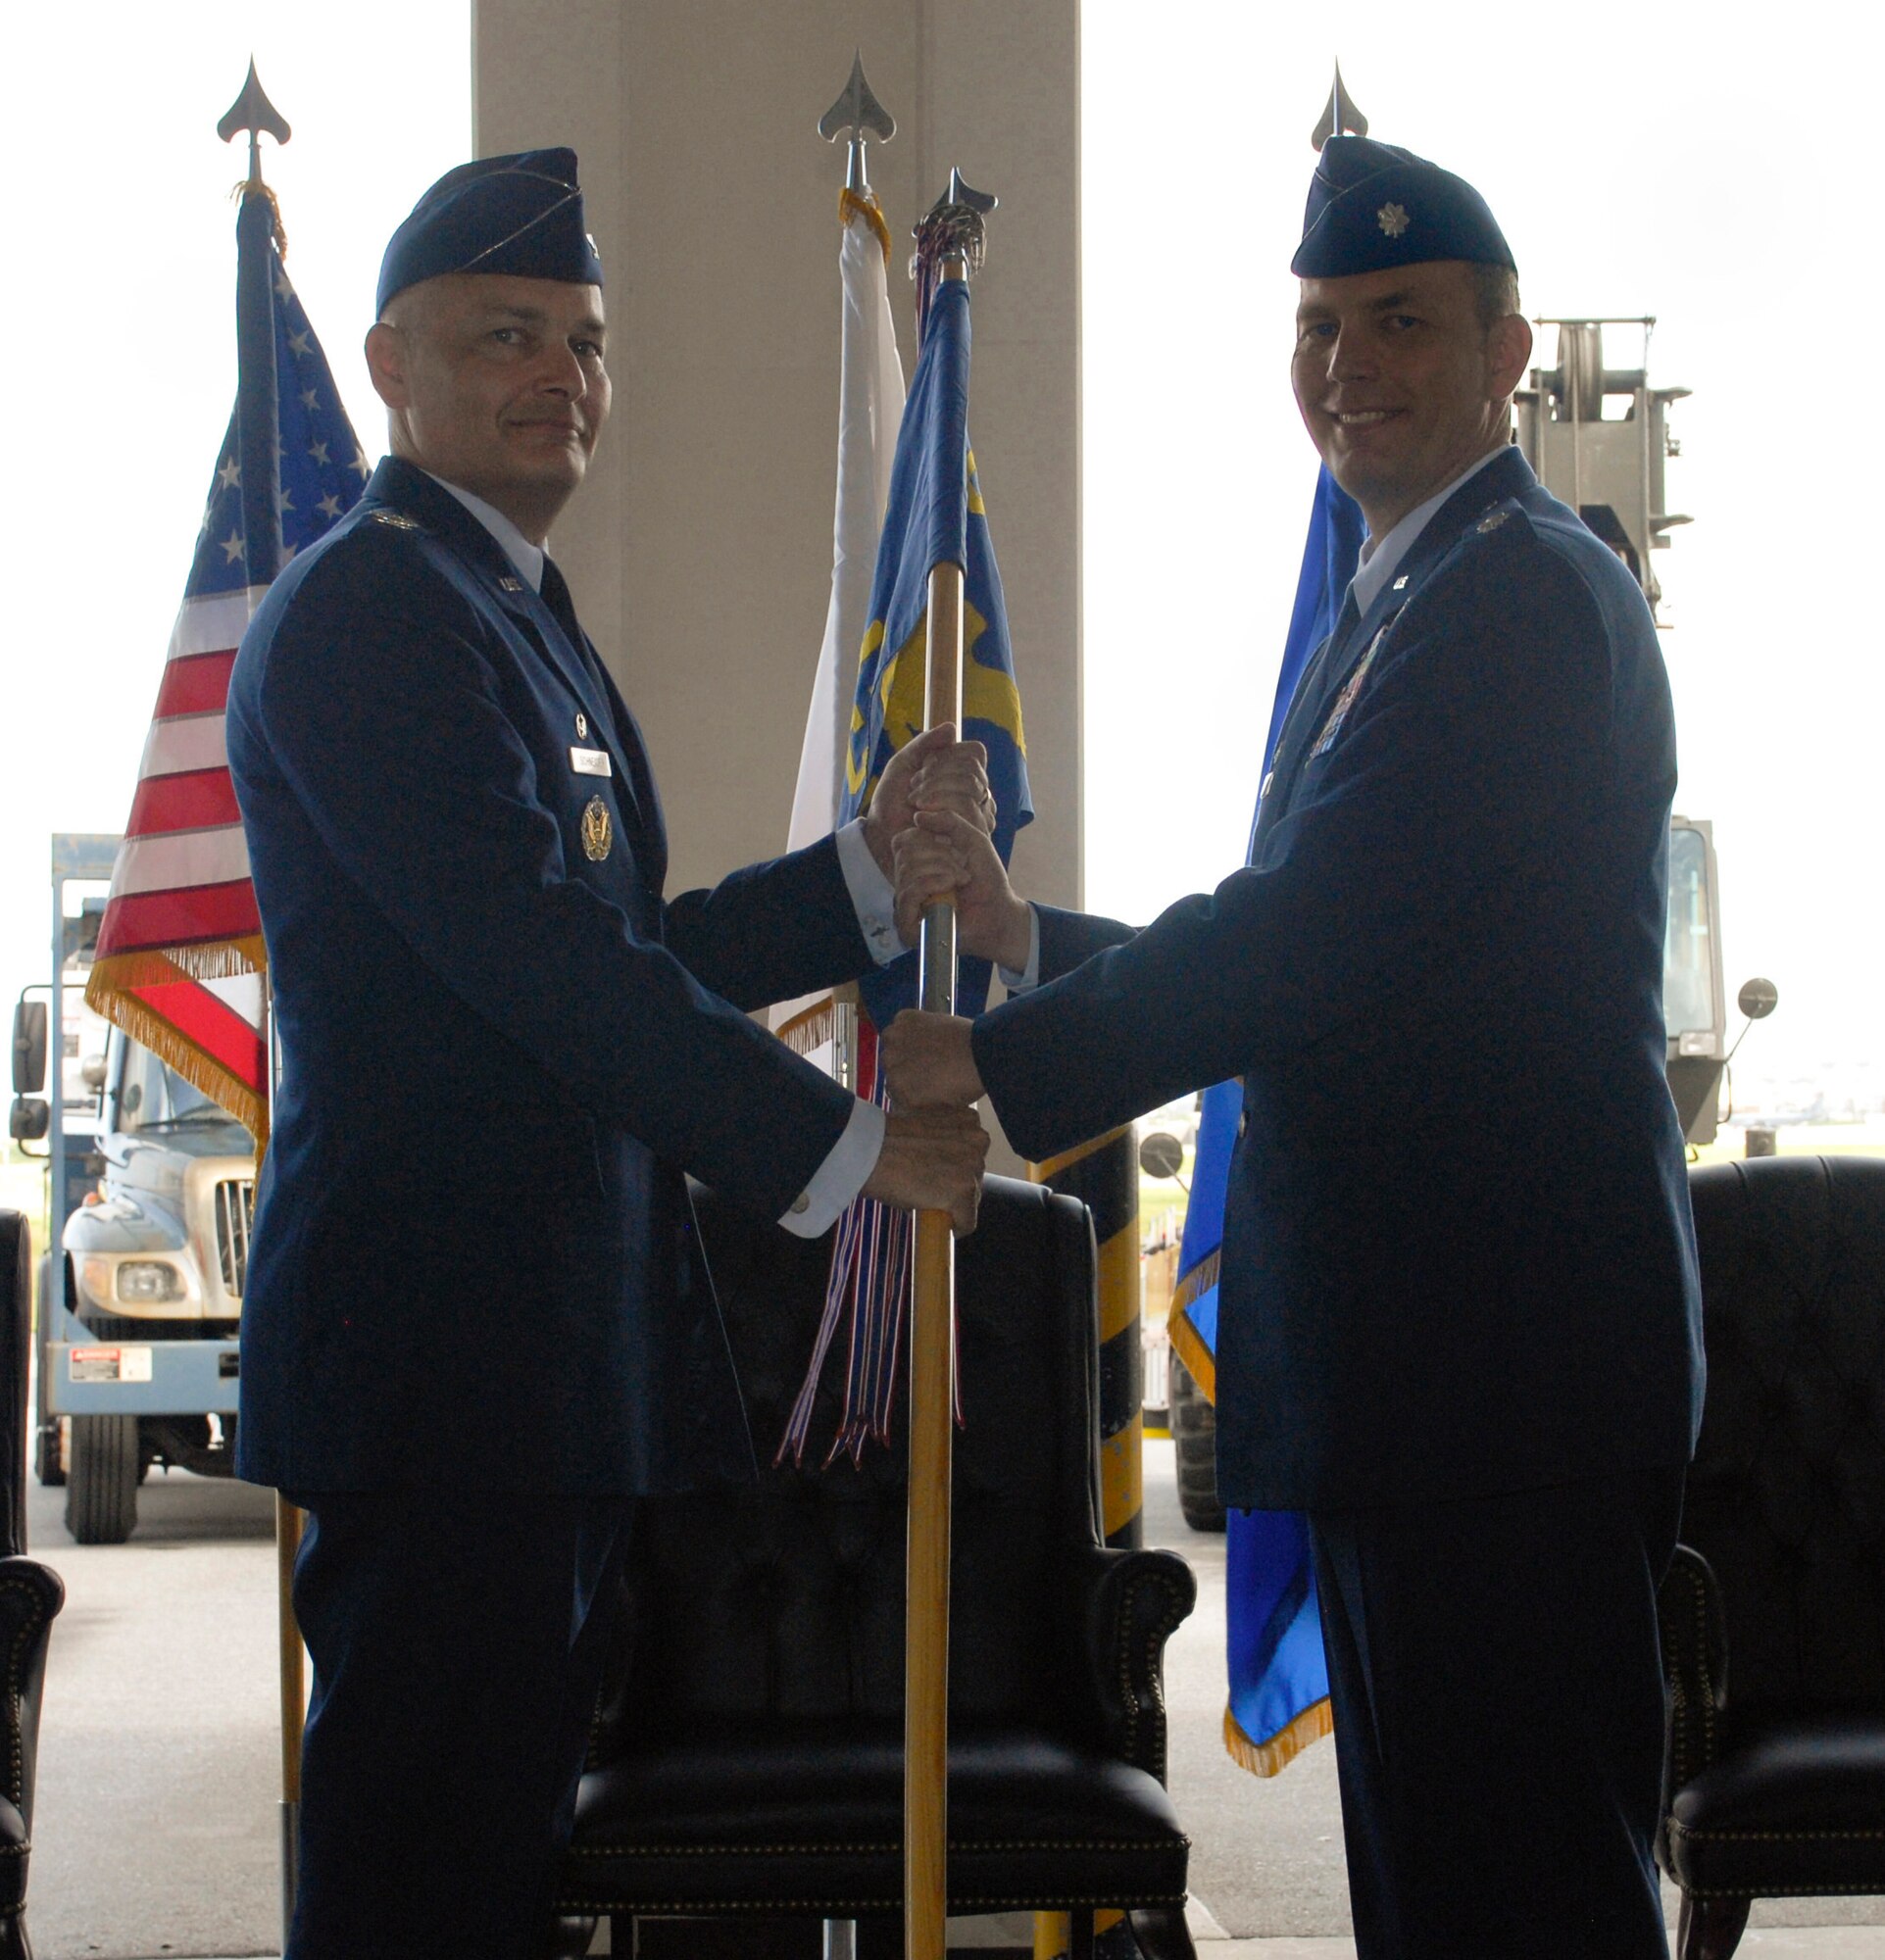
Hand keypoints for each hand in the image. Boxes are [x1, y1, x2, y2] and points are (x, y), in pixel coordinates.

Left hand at [862, 724, 994, 878]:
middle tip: (913, 790)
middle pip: (973, 768)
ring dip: (935, 791)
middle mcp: (977, 794)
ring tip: (916, 805)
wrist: (883, 835)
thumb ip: (925, 743)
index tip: (924, 766)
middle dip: (937, 775)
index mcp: (963, 773)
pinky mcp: (973, 835)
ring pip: (972, 787)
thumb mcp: (903, 763)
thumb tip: (952, 728)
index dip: (948, 755)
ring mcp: (978, 815)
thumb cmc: (892, 802)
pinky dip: (939, 808)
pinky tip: (922, 818)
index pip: (975, 752)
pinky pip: (968, 809)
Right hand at [863, 1102, 988, 1234]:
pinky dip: (952, 1227)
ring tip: (922, 1197)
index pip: (973, 1152)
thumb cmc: (885, 1138)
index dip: (952, 1165)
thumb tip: (943, 1168)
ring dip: (950, 1203)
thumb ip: (941, 1140)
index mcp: (968, 1120)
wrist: (868, 1150)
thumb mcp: (922, 1126)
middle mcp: (978, 1140)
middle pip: (975, 1176)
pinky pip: (966, 1222)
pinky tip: (931, 1218)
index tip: (933, 1170)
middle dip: (953, 1184)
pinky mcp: (964, 1191)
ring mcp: (973, 1167)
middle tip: (923, 1185)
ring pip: (971, 1199)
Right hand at [880, 1011, 984, 1110]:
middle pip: (890, 1064)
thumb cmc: (967, 1083)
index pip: (894, 1088)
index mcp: (899, 1091)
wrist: (983, 1052)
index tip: (921, 1077)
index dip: (908, 1081)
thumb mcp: (942, 1104)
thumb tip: (917, 1095)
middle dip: (904, 1062)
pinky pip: (901, 1021)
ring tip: (926, 1042)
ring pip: (891, 1041)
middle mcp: (890, 1066)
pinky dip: (911, 1024)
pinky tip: (928, 1028)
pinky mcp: (905, 1019)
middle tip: (926, 1059)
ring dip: (903, 1042)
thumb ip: (921, 1100)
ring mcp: (895, 1040)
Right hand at [893, 811, 1031, 970]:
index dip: (930, 839)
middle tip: (963, 869)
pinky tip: (950, 890)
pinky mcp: (907, 925)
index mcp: (915, 863)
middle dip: (941, 855)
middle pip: (905, 853)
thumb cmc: (986, 879)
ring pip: (908, 871)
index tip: (957, 853)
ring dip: (943, 871)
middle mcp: (906, 883)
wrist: (1000, 912)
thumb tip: (917, 815)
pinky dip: (932, 885)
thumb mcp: (971, 840)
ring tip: (961, 881)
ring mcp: (905, 905)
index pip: (903, 840)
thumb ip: (949, 821)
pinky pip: (908, 893)